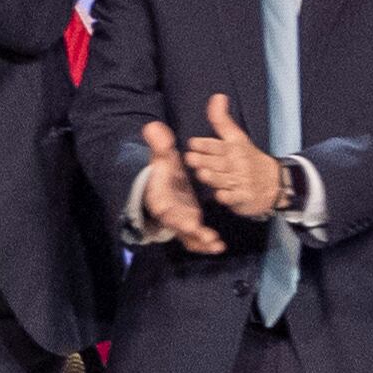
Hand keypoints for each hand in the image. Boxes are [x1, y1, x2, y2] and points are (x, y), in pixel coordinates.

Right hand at [135, 120, 228, 254]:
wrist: (161, 181)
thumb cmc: (161, 169)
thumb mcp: (162, 154)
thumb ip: (159, 143)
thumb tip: (154, 127)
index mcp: (158, 194)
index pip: (161, 205)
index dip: (173, 215)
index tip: (189, 221)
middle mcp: (167, 210)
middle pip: (175, 224)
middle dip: (189, 231)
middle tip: (205, 235)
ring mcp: (177, 220)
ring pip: (186, 235)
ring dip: (199, 242)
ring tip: (215, 244)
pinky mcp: (187, 224)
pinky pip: (194, 238)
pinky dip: (204, 243)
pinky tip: (219, 245)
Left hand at [179, 93, 286, 215]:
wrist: (274, 183)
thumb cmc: (248, 158)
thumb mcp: (237, 137)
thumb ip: (221, 120)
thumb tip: (217, 96)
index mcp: (234, 148)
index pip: (218, 144)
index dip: (205, 144)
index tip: (192, 143)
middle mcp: (237, 163)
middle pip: (219, 162)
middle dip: (205, 160)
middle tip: (190, 158)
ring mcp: (241, 181)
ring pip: (224, 179)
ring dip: (213, 177)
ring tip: (201, 174)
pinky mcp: (244, 198)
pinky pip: (234, 198)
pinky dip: (227, 196)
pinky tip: (219, 194)